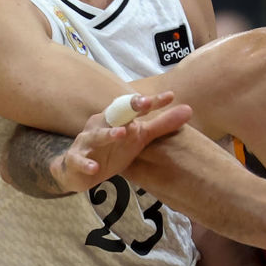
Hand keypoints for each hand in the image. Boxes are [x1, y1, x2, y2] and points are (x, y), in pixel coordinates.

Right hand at [51, 92, 191, 192]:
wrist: (77, 169)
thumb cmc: (112, 149)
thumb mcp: (139, 138)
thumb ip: (161, 125)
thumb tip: (189, 110)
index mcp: (117, 117)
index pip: (135, 106)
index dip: (151, 102)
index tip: (171, 96)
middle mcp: (101, 124)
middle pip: (115, 113)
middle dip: (128, 107)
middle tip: (145, 103)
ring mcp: (87, 141)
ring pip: (97, 135)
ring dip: (108, 134)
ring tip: (122, 133)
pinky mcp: (76, 158)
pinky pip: (80, 159)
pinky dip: (86, 164)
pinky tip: (95, 168)